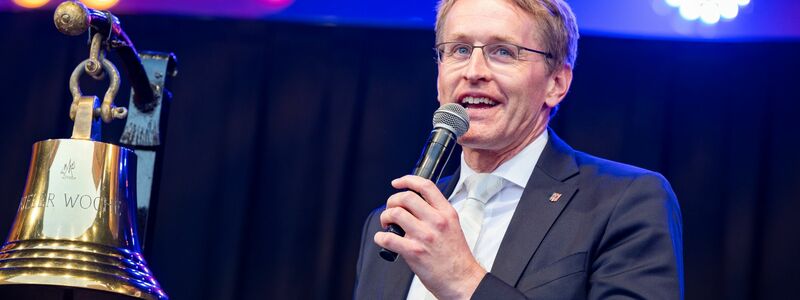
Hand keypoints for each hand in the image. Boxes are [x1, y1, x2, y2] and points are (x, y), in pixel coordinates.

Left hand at [374, 175, 486, 299]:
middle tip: (391, 209)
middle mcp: (436, 221)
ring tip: (387, 224)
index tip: (398, 183)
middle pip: (406, 197)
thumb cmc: (456, 257)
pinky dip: (380, 237)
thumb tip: (416, 206)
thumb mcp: (453, 227)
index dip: (408, 180)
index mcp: (446, 213)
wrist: (462, 280)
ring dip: (385, 217)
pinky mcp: (414, 251)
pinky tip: (383, 239)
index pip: (426, 186)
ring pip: (395, 214)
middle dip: (392, 201)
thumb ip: (437, 213)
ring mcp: (424, 236)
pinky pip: (388, 238)